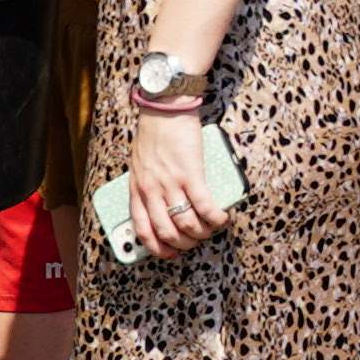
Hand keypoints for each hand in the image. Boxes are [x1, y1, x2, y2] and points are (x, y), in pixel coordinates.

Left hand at [121, 99, 234, 259]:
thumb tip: (162, 204)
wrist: (165, 107)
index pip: (142, 228)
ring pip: (187, 224)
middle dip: (183, 244)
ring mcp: (171, 183)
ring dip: (202, 233)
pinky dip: (215, 218)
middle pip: (167, 232)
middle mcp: (152, 190)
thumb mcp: (139, 164)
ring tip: (210, 230)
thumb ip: (146, 185)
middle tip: (195, 242)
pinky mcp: (191, 173)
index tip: (169, 253)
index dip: (157, 247)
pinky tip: (222, 219)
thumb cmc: (154, 132)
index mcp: (137, 188)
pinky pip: (204, 206)